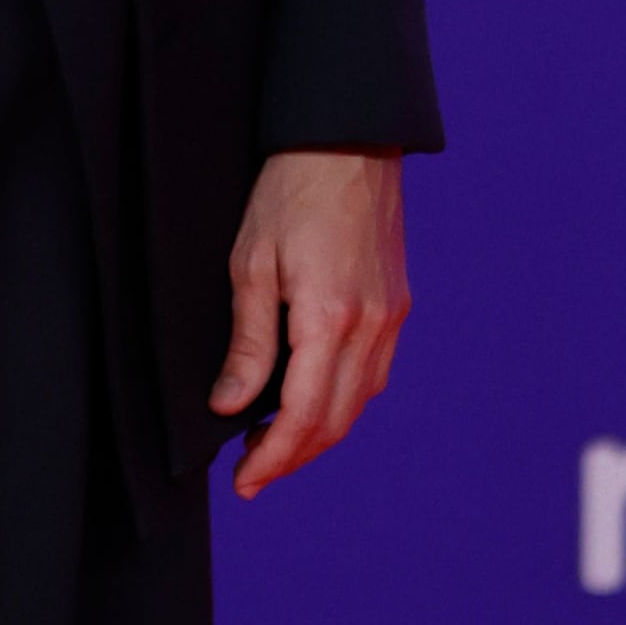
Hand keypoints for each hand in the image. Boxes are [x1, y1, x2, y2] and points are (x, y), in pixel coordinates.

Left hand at [215, 150, 408, 498]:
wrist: (346, 142)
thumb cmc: (289, 194)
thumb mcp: (250, 265)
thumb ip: (247, 344)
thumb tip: (230, 406)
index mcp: (330, 320)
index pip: (302, 417)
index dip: (272, 458)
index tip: (243, 483)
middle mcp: (370, 328)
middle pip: (334, 421)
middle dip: (292, 457)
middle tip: (250, 475)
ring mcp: (389, 318)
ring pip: (357, 403)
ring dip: (316, 434)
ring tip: (270, 443)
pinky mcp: (395, 305)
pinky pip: (371, 375)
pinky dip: (338, 402)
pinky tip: (307, 400)